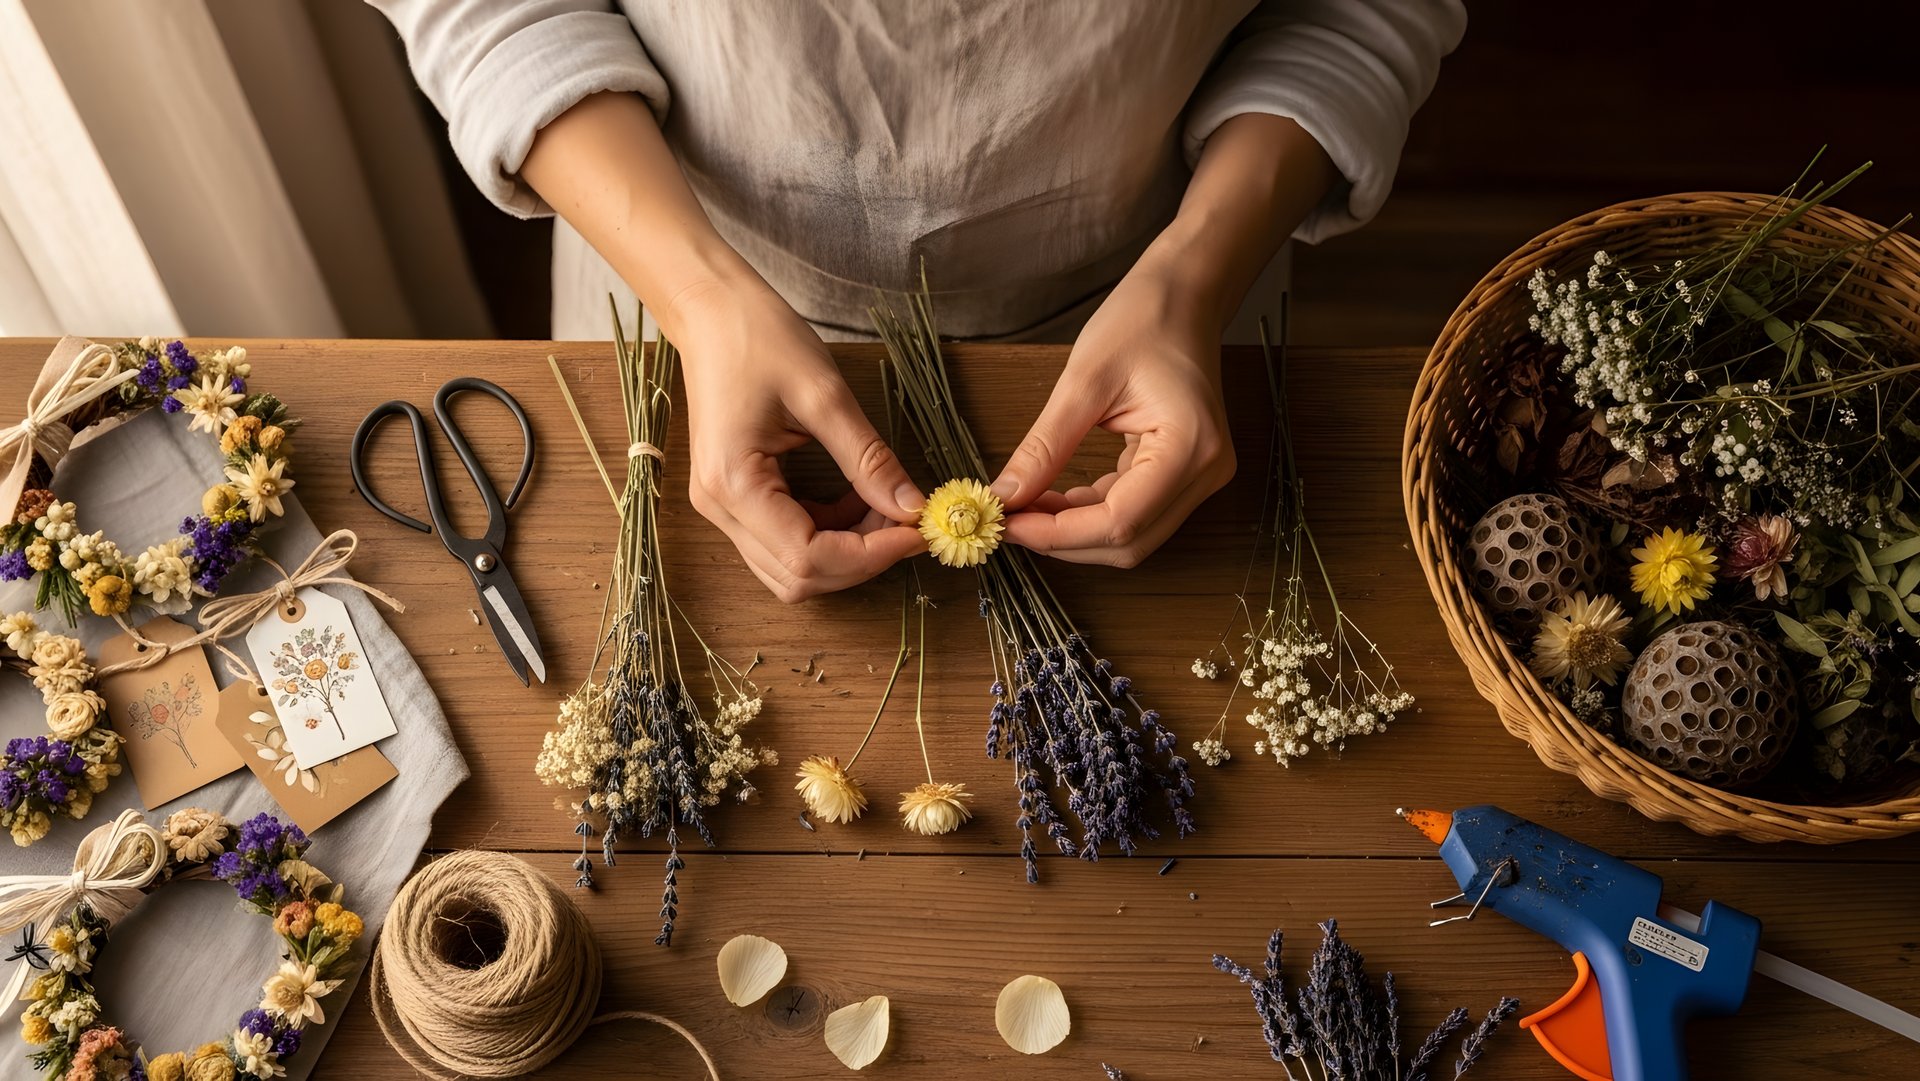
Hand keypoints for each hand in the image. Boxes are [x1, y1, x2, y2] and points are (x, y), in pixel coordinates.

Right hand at [670, 280, 924, 600]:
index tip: (918, 531)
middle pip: (798, 576)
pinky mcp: (734, 497)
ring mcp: (722, 507)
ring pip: (791, 567)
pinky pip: (786, 540)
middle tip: (908, 522)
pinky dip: (830, 533)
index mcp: (733, 484)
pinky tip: (859, 500)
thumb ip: (869, 459)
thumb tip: (912, 508)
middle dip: (861, 560)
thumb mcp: (824, 394)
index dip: (870, 556)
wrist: (710, 310)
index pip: (808, 557)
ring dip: (846, 551)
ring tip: (887, 509)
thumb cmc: (758, 337)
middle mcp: (720, 508)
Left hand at [990, 257, 1234, 566]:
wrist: (1185, 295)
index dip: (1058, 534)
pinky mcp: (1185, 474)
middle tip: (1010, 520)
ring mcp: (1200, 477)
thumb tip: (1006, 494)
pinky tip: (1055, 497)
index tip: (1008, 523)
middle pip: (1129, 542)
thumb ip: (1045, 446)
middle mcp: (1205, 473)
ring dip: (1075, 531)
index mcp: (1189, 448)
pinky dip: (1091, 513)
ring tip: (1027, 507)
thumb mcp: (1083, 381)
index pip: (1120, 522)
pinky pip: (1135, 512)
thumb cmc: (1142, 320)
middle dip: (1065, 540)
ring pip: (1131, 536)